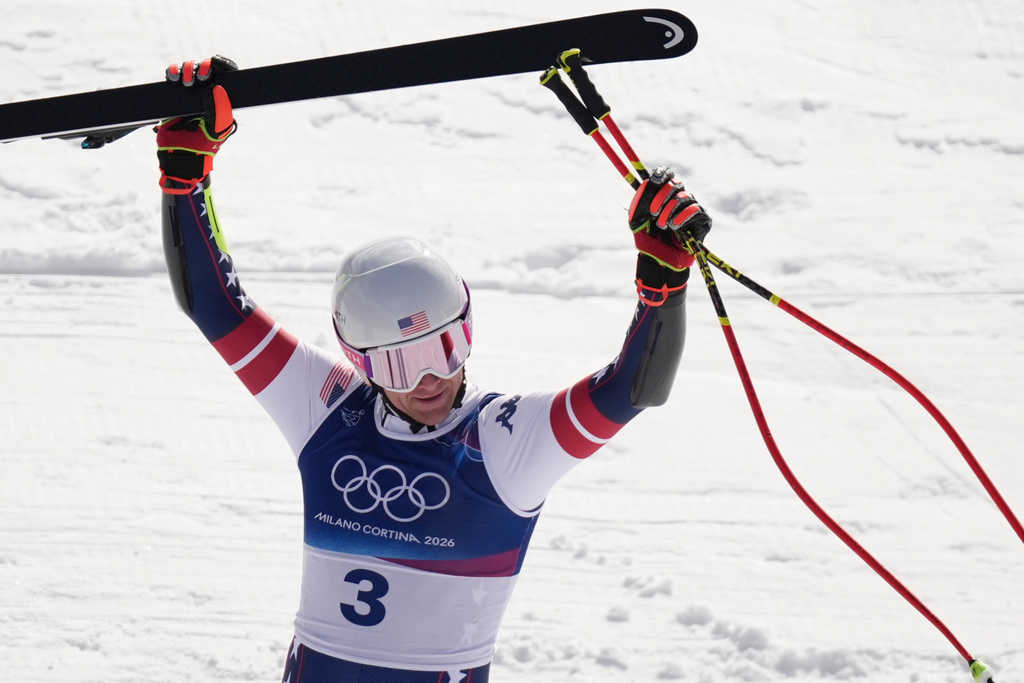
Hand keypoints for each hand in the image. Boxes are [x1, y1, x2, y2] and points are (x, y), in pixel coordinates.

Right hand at [156, 55, 237, 192]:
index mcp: (223, 100)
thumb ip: (219, 110)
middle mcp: (208, 93)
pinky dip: (172, 71)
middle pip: (207, 67)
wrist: (179, 156)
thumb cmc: (203, 146)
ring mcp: (191, 93)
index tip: (216, 61)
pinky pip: (173, 75)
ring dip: (188, 69)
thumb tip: (216, 87)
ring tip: (186, 84)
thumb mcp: (217, 129)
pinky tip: (173, 78)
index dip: (223, 64)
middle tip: (201, 78)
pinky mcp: (174, 95)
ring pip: (190, 68)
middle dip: (203, 67)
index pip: (227, 75)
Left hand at [627, 166, 711, 304]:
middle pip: (675, 184)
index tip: (655, 180)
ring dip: (670, 211)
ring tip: (662, 225)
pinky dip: (682, 217)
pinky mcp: (703, 219)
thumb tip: (647, 181)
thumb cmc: (648, 238)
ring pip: (684, 197)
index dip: (662, 174)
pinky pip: (695, 210)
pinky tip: (674, 226)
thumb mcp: (637, 217)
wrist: (659, 259)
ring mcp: (693, 207)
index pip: (667, 174)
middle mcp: (680, 197)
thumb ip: (641, 198)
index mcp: (664, 193)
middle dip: (662, 197)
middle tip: (653, 212)